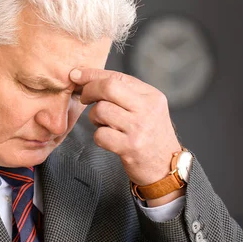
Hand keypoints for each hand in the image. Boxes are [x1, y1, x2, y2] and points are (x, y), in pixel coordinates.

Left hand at [70, 68, 181, 187]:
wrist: (166, 167)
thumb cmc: (150, 136)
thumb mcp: (146, 109)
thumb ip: (124, 93)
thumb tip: (89, 78)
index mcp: (151, 96)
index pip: (117, 76)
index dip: (92, 74)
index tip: (76, 74)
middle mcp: (147, 109)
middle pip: (108, 87)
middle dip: (89, 90)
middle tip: (84, 98)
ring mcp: (139, 128)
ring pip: (101, 110)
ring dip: (94, 118)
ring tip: (104, 124)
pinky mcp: (130, 147)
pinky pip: (100, 134)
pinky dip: (99, 137)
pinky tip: (109, 139)